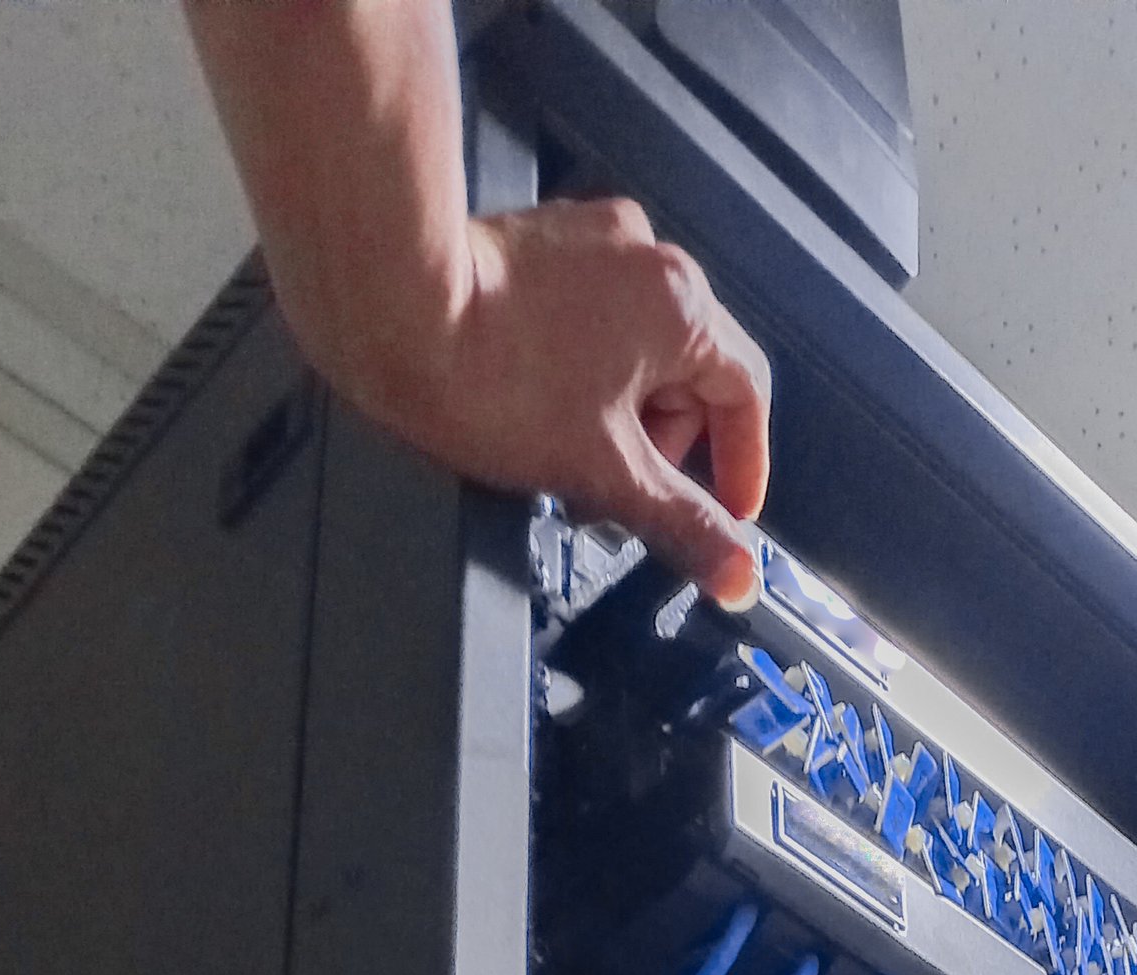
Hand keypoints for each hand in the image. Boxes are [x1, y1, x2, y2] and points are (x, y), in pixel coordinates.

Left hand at [182, 0, 769, 607]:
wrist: (391, 306)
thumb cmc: (488, 374)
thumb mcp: (603, 473)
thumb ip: (680, 524)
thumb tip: (737, 573)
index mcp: (681, 305)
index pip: (746, 393)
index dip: (742, 462)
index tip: (728, 510)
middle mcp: (644, 255)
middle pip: (689, 368)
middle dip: (663, 441)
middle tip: (621, 494)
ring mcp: (587, 239)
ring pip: (634, 343)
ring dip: (619, 406)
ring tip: (568, 449)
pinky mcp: (536, 240)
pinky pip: (586, 314)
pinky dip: (580, 366)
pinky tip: (535, 401)